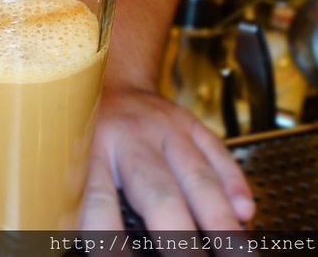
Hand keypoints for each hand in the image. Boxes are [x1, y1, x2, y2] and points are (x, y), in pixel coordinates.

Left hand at [81, 85, 255, 231]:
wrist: (110, 78)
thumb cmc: (88, 129)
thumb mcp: (72, 159)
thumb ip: (83, 198)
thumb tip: (80, 240)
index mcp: (90, 150)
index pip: (98, 202)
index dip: (109, 238)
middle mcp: (130, 137)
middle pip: (157, 191)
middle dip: (177, 235)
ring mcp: (166, 128)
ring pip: (197, 176)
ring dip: (218, 218)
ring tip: (234, 250)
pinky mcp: (191, 123)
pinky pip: (218, 153)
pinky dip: (234, 184)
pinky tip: (246, 213)